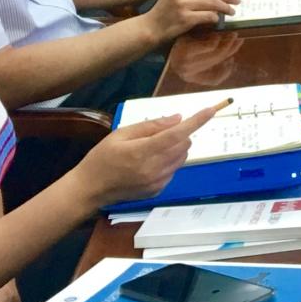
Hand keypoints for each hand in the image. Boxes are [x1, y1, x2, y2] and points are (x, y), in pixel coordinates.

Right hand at [75, 100, 227, 208]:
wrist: (90, 189)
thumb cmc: (102, 157)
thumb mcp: (121, 134)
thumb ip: (151, 126)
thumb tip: (178, 119)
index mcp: (144, 152)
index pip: (178, 134)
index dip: (196, 122)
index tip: (210, 110)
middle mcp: (155, 169)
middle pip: (184, 145)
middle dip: (179, 134)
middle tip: (157, 134)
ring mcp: (157, 182)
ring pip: (182, 158)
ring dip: (175, 148)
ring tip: (151, 149)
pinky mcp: (157, 191)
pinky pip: (173, 170)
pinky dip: (168, 162)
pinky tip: (148, 164)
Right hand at [145, 0, 238, 44]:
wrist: (152, 26)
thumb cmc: (167, 8)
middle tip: (236, 0)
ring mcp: (183, 4)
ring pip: (213, 3)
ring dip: (226, 8)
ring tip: (231, 11)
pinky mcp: (186, 18)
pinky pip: (208, 16)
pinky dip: (216, 17)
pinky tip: (218, 19)